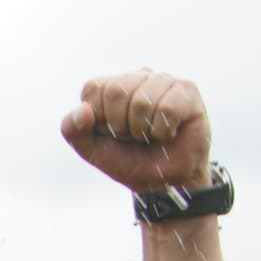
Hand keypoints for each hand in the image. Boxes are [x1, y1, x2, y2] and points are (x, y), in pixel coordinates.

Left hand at [61, 69, 211, 194]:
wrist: (164, 182)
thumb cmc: (130, 161)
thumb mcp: (93, 151)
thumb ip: (73, 130)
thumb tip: (82, 110)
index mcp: (111, 87)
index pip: (94, 88)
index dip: (100, 119)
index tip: (112, 133)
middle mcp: (137, 77)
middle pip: (116, 91)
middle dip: (121, 126)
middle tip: (134, 136)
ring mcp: (163, 80)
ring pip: (141, 101)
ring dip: (144, 130)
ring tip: (151, 135)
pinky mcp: (186, 90)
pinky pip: (167, 108)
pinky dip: (164, 130)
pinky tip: (169, 133)